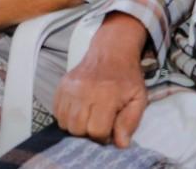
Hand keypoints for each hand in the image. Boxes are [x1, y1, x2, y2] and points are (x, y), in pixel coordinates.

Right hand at [53, 13, 148, 146]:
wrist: (112, 52)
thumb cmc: (126, 77)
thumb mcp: (138, 98)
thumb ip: (130, 122)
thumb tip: (121, 144)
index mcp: (106, 95)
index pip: (96, 131)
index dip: (104, 135)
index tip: (109, 128)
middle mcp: (84, 91)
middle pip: (77, 129)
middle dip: (88, 131)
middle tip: (98, 122)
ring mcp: (70, 88)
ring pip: (65, 122)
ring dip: (76, 125)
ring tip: (88, 117)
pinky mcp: (62, 85)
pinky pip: (57, 112)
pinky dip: (66, 116)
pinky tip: (79, 111)